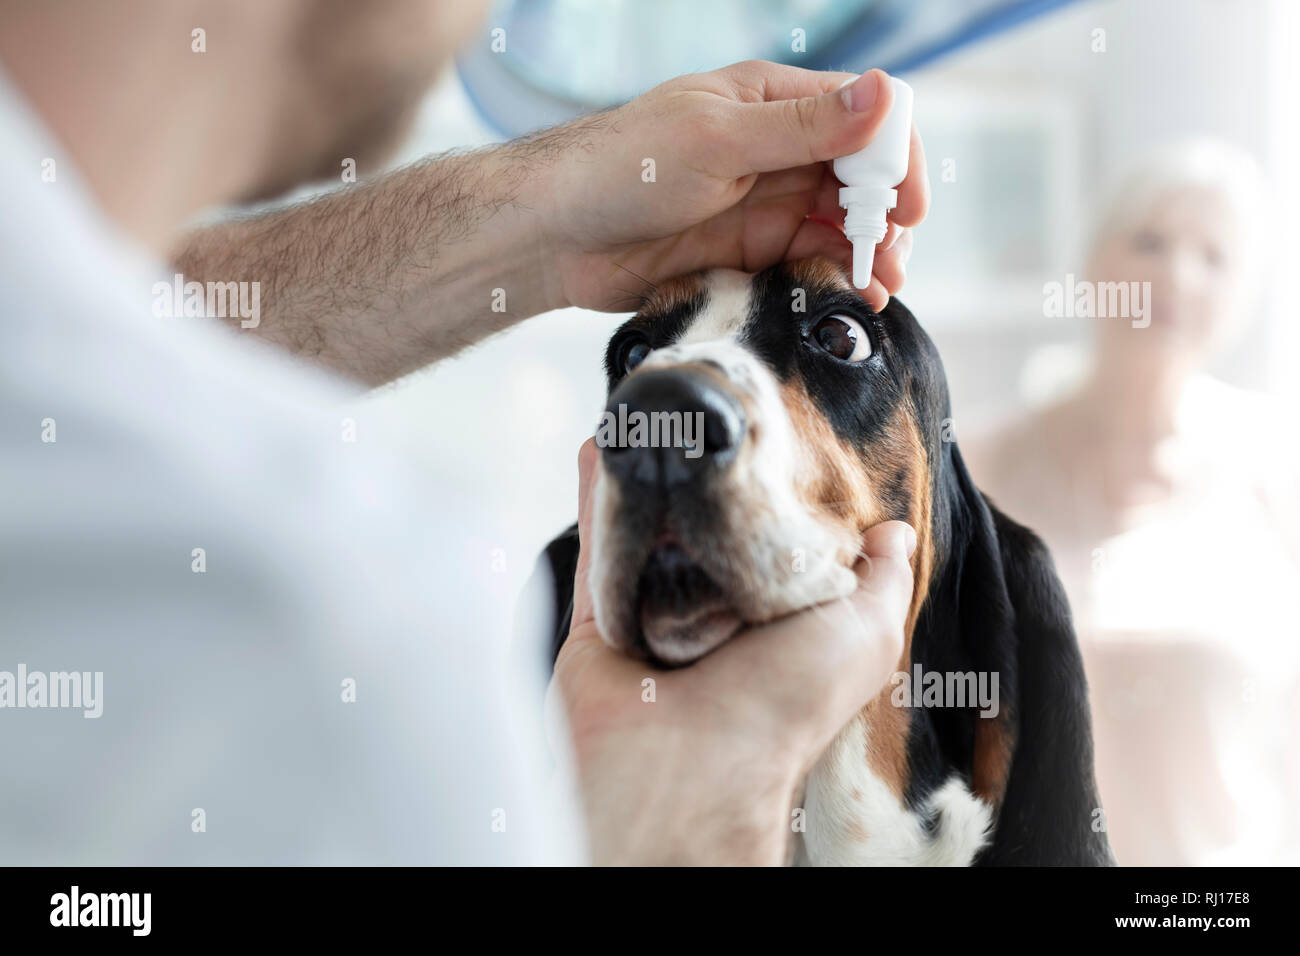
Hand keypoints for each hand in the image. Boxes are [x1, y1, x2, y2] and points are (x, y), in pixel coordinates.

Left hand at [540, 61, 927, 313]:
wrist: (557, 235)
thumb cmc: (623, 168)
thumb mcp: (718, 140)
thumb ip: (802, 127)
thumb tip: (883, 93)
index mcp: (772, 101)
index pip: (861, 117)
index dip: (894, 158)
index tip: (906, 205)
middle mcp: (776, 149)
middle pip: (860, 178)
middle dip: (887, 217)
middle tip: (894, 259)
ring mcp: (764, 202)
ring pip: (840, 225)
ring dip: (868, 253)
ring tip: (880, 287)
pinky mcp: (749, 252)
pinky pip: (807, 262)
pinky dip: (835, 278)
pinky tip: (850, 297)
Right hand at [549, 439, 915, 864]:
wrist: (689, 762)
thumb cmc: (786, 702)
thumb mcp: (866, 634)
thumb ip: (881, 581)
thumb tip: (892, 533)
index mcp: (781, 625)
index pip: (783, 546)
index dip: (783, 495)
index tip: (778, 436)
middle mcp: (717, 618)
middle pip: (709, 533)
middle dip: (708, 479)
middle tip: (708, 414)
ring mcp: (655, 615)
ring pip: (649, 529)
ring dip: (650, 474)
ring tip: (656, 412)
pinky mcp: (601, 616)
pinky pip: (599, 543)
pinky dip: (596, 493)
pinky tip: (603, 444)